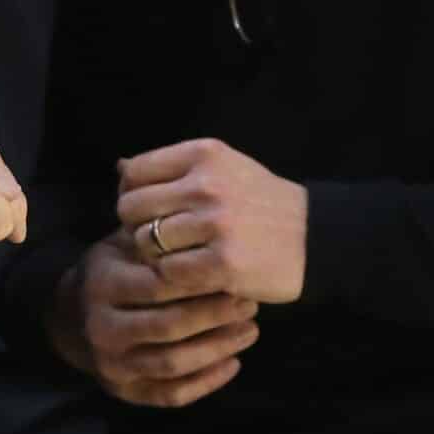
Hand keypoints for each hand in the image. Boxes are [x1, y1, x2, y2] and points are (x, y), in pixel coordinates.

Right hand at [49, 233, 260, 407]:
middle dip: (215, 316)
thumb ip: (154, 236)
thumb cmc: (111, 271)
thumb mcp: (122, 245)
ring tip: (249, 330)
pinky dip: (207, 382)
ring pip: (174, 364)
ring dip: (218, 348)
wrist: (70, 318)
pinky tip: (233, 362)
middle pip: (169, 327)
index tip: (233, 273)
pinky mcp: (125, 391)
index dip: (198, 281)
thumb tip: (200, 218)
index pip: (157, 286)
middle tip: (249, 304)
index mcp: (102, 286)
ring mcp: (112, 365)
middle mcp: (102, 329)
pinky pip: (172, 394)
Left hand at [115, 137, 308, 303]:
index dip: (132, 195)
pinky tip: (191, 276)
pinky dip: (172, 279)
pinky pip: (169, 273)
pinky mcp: (224, 263)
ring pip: (145, 242)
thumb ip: (172, 168)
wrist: (314, 237)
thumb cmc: (259, 202)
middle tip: (160, 239)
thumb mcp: (222, 168)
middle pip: (131, 208)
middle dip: (138, 227)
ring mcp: (215, 224)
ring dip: (154, 256)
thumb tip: (119, 168)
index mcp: (202, 154)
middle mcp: (206, 184)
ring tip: (178, 257)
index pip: (133, 173)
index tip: (150, 211)